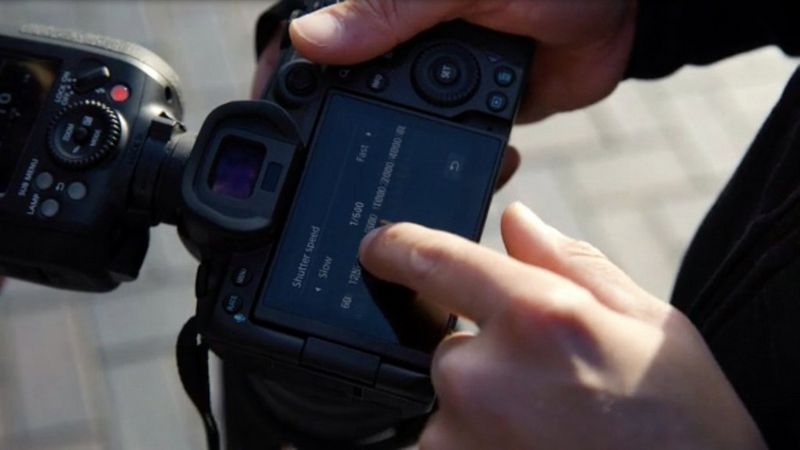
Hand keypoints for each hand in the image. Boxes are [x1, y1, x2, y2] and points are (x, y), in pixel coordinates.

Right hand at [249, 16, 520, 189]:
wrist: (625, 13)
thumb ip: (388, 10)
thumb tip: (309, 39)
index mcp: (392, 2)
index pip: (320, 32)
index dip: (285, 69)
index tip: (265, 109)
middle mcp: (408, 40)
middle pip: (347, 88)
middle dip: (331, 124)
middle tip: (309, 166)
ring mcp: (440, 81)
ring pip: (393, 122)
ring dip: (390, 147)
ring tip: (380, 178)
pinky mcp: (474, 112)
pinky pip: (444, 143)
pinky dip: (443, 160)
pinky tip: (446, 170)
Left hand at [358, 203, 765, 449]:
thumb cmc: (684, 425)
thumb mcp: (648, 323)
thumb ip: (571, 263)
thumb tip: (516, 221)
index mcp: (538, 317)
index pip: (435, 260)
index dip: (397, 245)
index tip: (378, 247)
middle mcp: (484, 377)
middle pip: (446, 343)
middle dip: (485, 355)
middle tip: (549, 385)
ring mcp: (459, 438)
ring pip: (449, 400)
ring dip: (484, 406)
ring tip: (552, 427)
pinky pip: (447, 441)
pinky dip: (478, 441)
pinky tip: (536, 446)